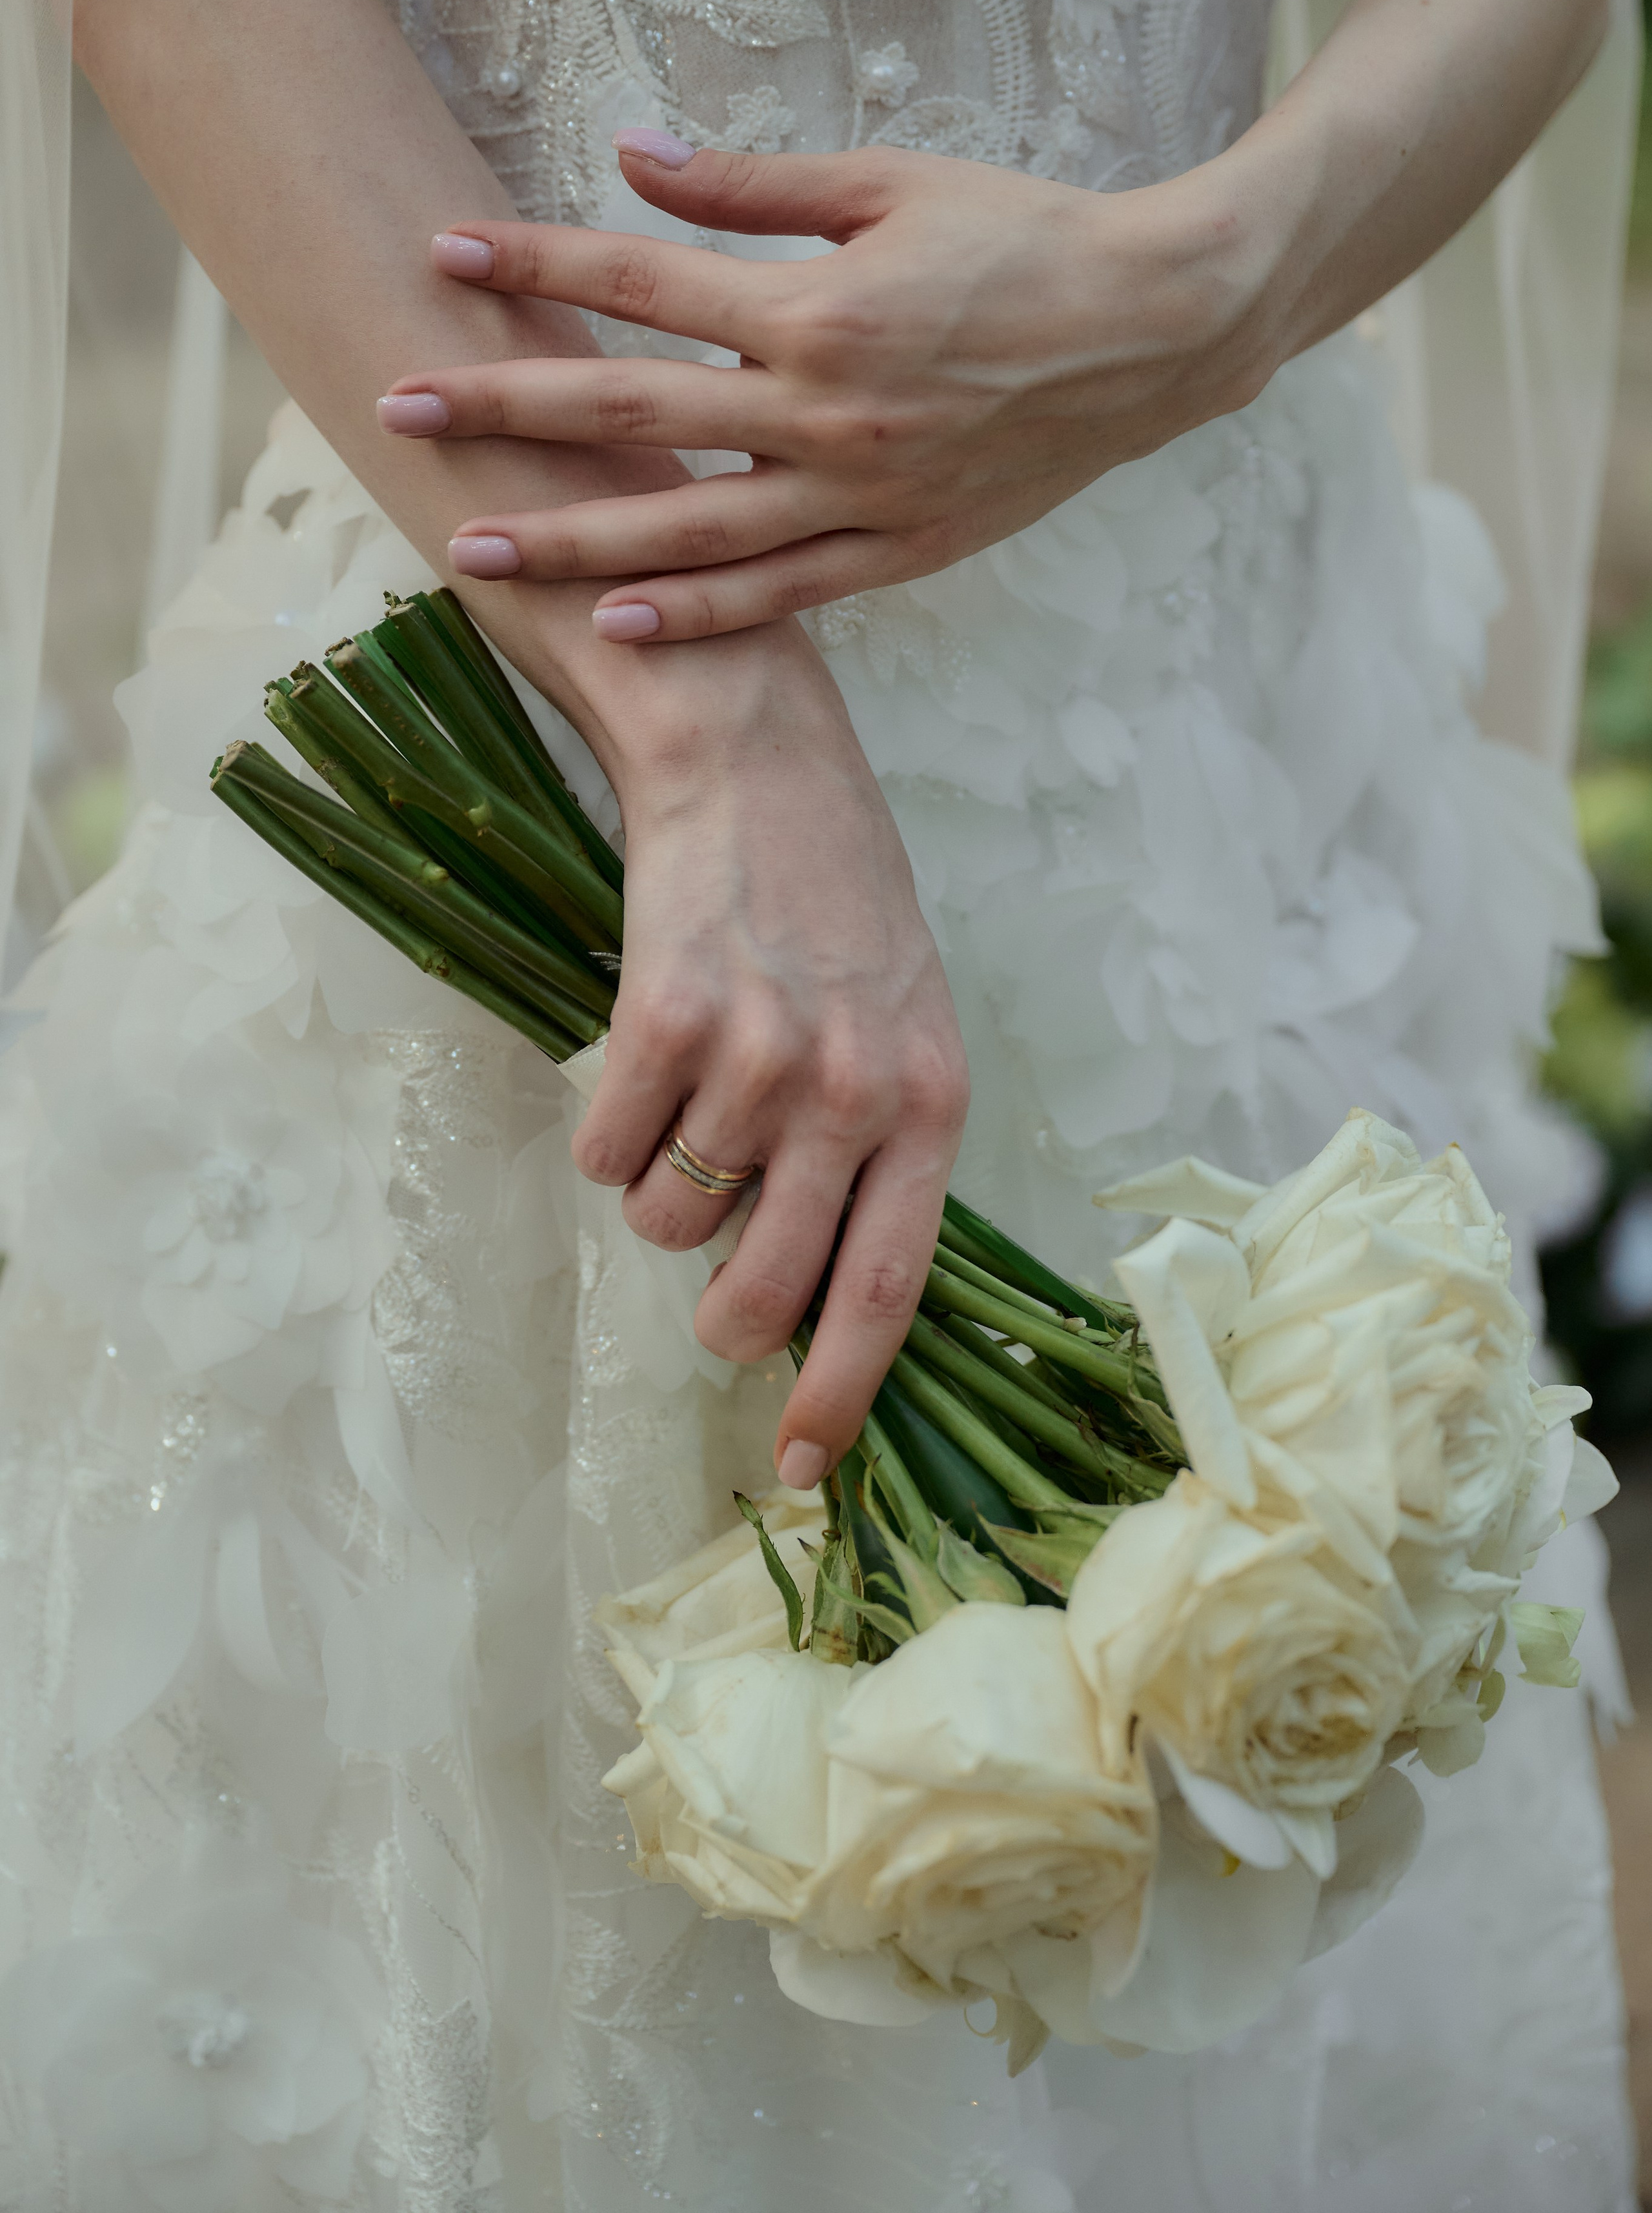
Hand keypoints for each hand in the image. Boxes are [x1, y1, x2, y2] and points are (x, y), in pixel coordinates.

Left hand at [377, 138, 1286, 638]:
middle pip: (633, 415)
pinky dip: (704, 616)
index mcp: (816, 306)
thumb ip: (753, 187)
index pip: (640, 284)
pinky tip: (621, 626)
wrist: (1156, 331)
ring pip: (692, 531)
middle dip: (508, 412)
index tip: (442, 256)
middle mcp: (824, 411)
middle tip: (398, 414)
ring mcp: (861, 493)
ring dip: (575, 542)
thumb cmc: (1025, 239)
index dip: (534, 267)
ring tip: (476, 552)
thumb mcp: (893, 183)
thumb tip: (631, 161)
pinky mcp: (902, 549)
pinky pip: (785, 594)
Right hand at [558, 625, 967, 1482]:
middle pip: (765, 1286)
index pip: (889, 1289)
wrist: (752, 758)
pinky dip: (605, 1132)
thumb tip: (816, 1290)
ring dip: (659, 1193)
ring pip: (668, 1221)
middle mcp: (855, 1091)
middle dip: (722, 1321)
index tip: (799, 1470)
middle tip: (709, 1295)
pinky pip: (605, 1153)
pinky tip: (638, 1060)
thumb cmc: (833, 897)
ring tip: (687, 1101)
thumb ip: (879, 1149)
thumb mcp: (903, 1022)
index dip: (840, 1394)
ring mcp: (761, 1056)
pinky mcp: (665, 1019)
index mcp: (931, 1102)